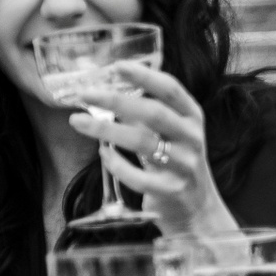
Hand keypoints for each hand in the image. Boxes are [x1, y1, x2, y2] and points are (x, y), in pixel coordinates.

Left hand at [73, 63, 235, 236]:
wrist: (197, 209)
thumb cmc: (175, 163)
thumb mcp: (168, 134)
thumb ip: (145, 115)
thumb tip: (107, 92)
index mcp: (192, 118)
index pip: (171, 89)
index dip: (144, 76)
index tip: (117, 66)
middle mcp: (192, 138)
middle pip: (153, 112)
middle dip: (116, 100)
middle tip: (84, 94)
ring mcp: (184, 165)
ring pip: (142, 142)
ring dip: (105, 129)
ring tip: (78, 121)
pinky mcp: (171, 190)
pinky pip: (137, 176)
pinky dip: (115, 164)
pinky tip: (103, 155)